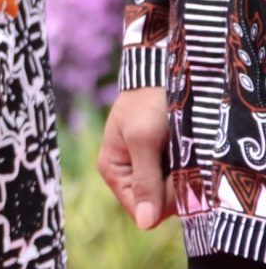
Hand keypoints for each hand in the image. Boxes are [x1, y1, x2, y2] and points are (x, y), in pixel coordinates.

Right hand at [98, 85, 172, 226]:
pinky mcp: (162, 164)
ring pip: (171, 194)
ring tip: (183, 149)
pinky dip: (187, 170)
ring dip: (183, 176)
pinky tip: (186, 150)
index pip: (142, 209)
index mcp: (112, 171)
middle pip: (158, 204)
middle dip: (174, 186)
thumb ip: (145, 182)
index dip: (163, 199)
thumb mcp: (144, 141)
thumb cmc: (145, 104)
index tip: (175, 173)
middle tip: (180, 155)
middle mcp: (128, 175)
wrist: (161, 76)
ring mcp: (147, 170)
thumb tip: (144, 226)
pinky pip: (178, 181)